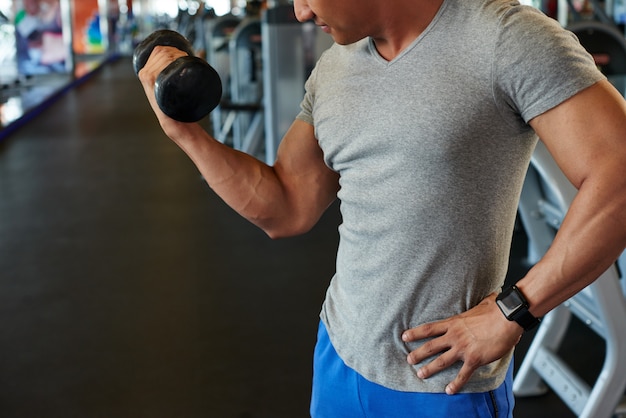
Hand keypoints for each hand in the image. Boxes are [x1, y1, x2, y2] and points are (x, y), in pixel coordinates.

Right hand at [137, 46, 189, 125]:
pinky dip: (173, 61)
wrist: (175, 122)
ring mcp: (148, 77)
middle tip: (187, 60)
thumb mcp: (174, 85)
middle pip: (162, 51)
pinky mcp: (152, 81)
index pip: (158, 50)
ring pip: (164, 56)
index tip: (183, 55)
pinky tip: (180, 65)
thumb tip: (201, 52)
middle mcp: (145, 73)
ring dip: (177, 56)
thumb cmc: (177, 105)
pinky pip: (163, 64)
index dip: (172, 48)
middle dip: (177, 52)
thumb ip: (181, 70)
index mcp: (146, 72)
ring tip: (185, 64)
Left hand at [401, 292, 522, 393]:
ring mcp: (463, 348)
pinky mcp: (474, 359)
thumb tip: (489, 297)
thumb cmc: (497, 309)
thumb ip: (479, 304)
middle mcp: (455, 335)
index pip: (429, 328)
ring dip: (430, 369)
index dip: (415, 333)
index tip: (404, 336)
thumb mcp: (481, 303)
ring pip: (441, 361)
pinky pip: (462, 374)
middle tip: (408, 360)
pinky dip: (455, 384)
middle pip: (430, 346)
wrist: (508, 317)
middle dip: (418, 354)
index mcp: (454, 323)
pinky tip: (449, 390)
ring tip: (420, 374)